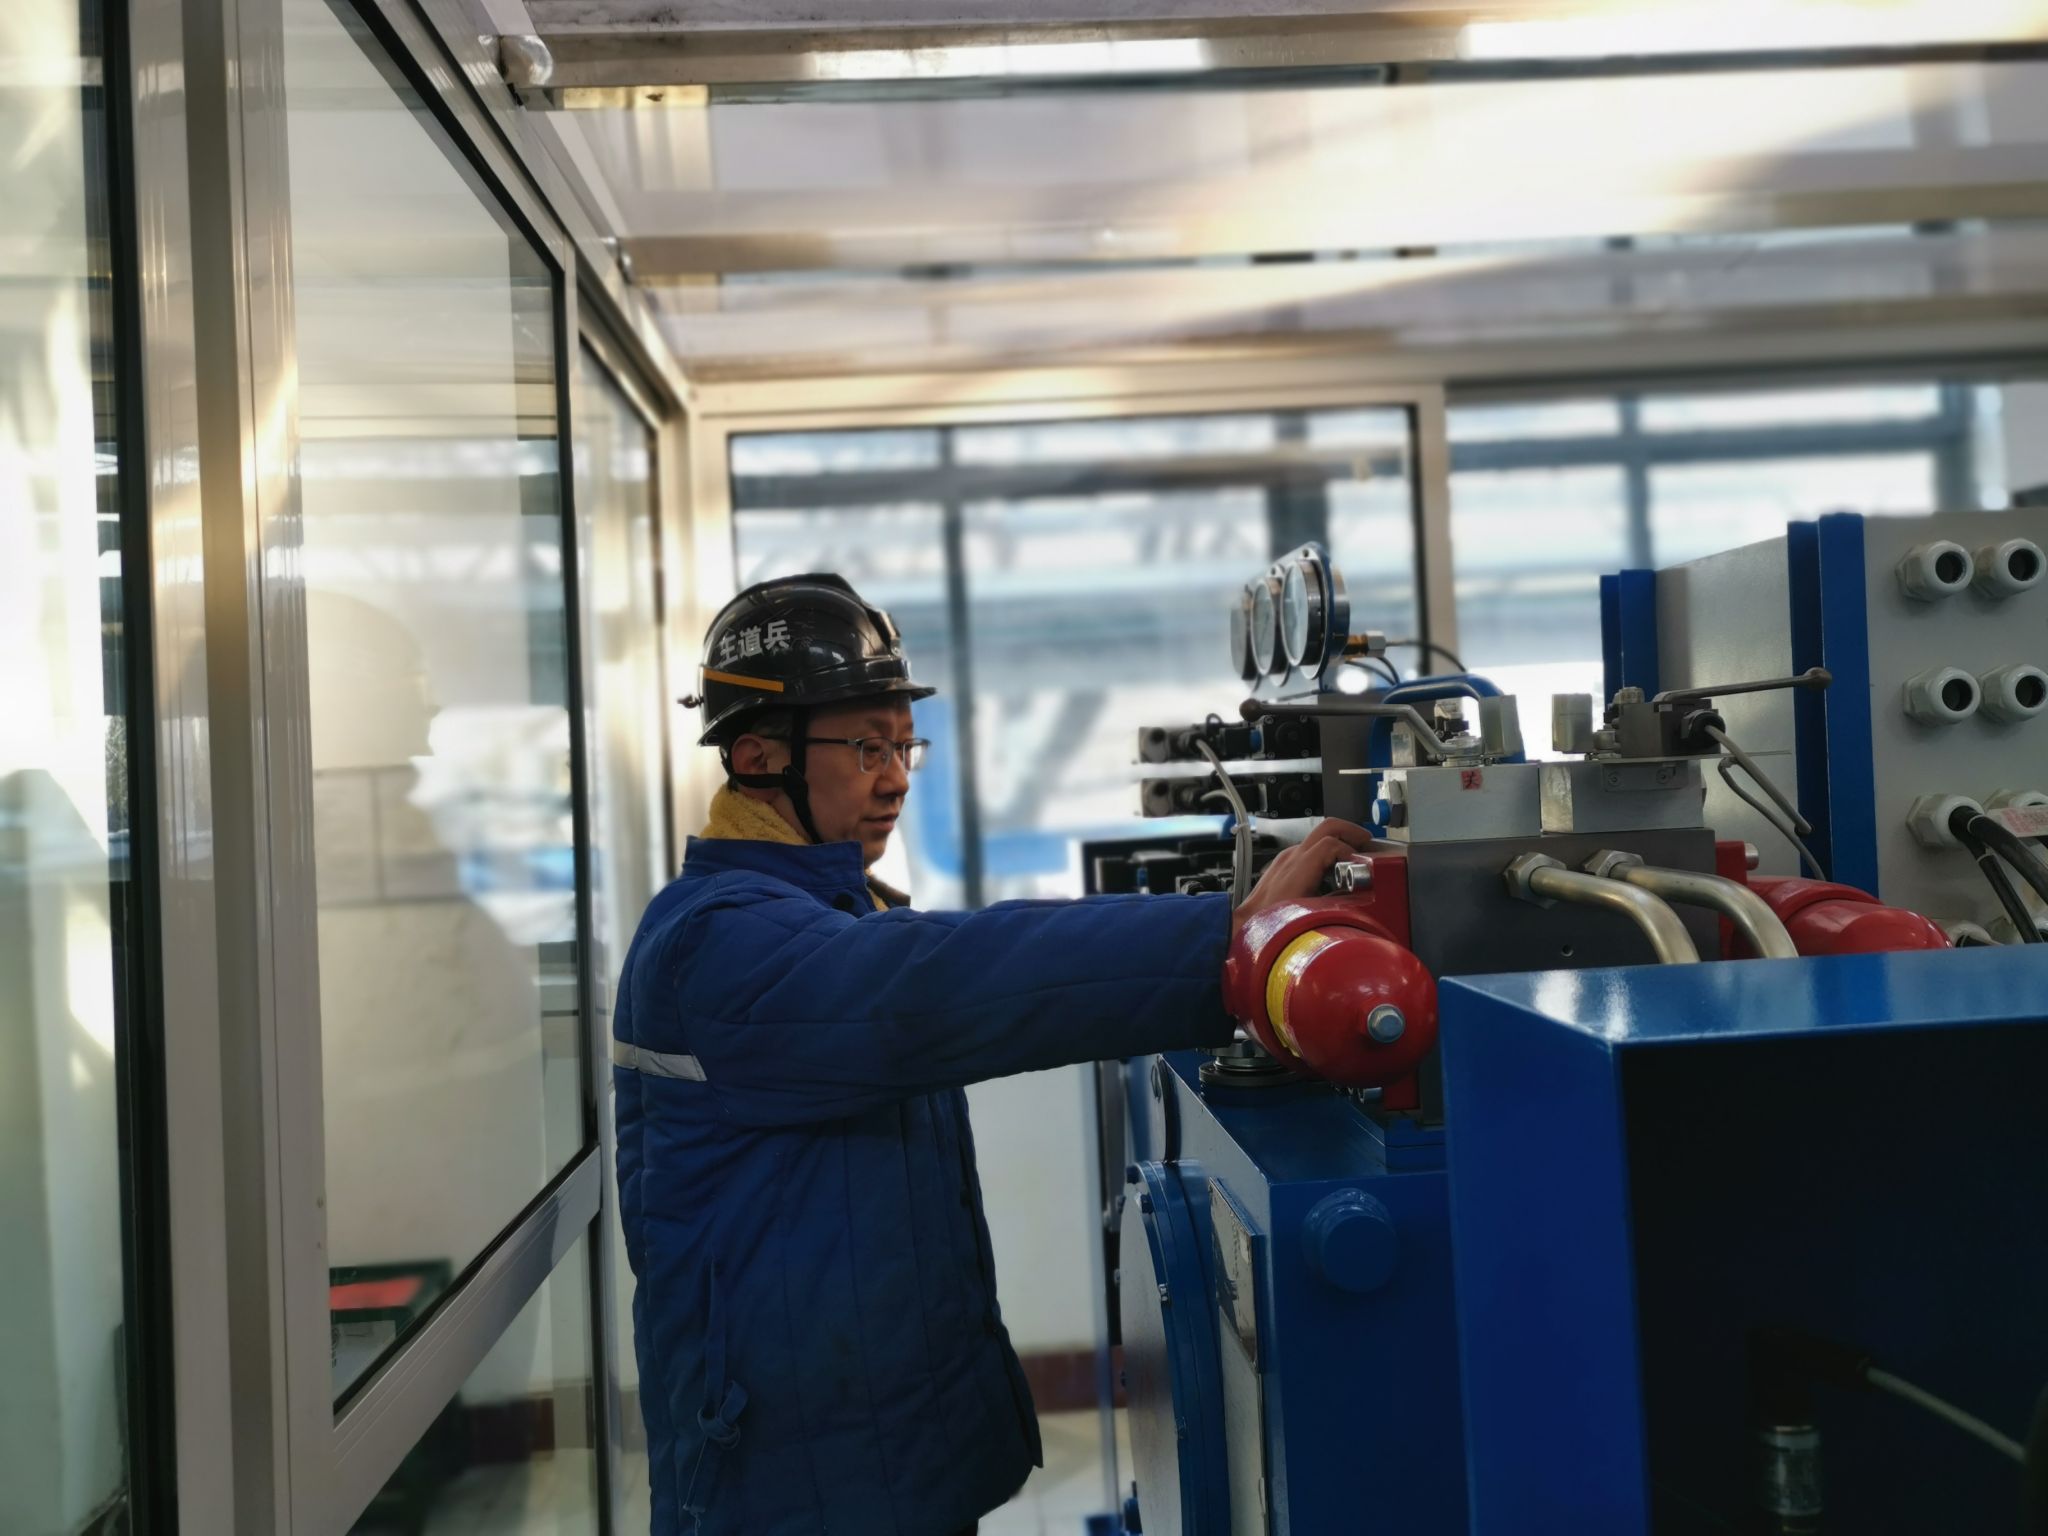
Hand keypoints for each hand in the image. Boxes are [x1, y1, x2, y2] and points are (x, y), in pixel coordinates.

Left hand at [1231, 819, 1374, 936]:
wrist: (1249, 923)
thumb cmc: (1272, 921)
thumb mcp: (1312, 912)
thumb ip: (1338, 901)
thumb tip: (1358, 895)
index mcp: (1300, 865)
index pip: (1333, 842)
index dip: (1353, 851)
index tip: (1363, 865)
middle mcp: (1293, 855)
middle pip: (1328, 826)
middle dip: (1351, 831)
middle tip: (1367, 842)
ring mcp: (1287, 857)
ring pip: (1319, 835)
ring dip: (1340, 840)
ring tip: (1355, 854)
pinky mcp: (1284, 863)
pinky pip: (1310, 849)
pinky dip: (1327, 852)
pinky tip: (1334, 868)